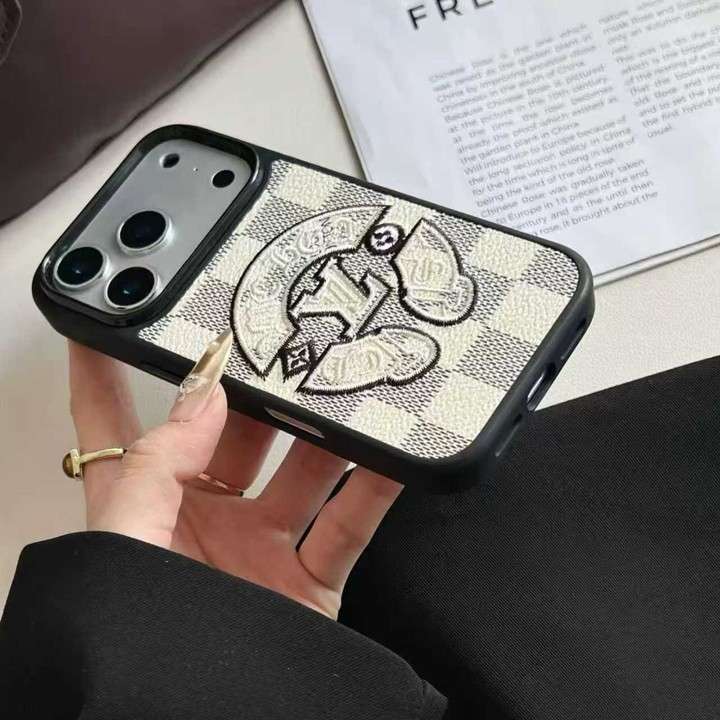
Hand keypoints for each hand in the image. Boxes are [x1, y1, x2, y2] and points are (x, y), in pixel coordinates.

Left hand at [67, 333, 401, 618]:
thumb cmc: (140, 651)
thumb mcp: (128, 546)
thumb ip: (154, 466)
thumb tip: (197, 393)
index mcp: (141, 510)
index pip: (114, 424)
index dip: (106, 366)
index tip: (116, 313)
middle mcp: (202, 519)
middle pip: (231, 434)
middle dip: (254, 388)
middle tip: (278, 338)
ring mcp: (259, 546)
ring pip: (301, 469)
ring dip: (324, 430)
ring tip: (343, 381)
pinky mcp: (309, 578)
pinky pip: (350, 522)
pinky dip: (375, 487)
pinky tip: (391, 453)